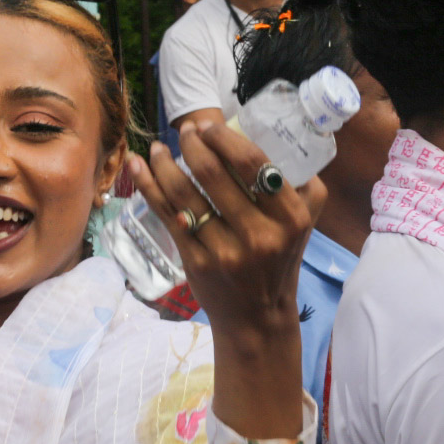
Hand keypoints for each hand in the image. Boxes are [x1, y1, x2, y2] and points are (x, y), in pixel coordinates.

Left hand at [130, 123, 310, 439]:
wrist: (257, 318)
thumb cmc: (279, 261)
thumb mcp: (304, 225)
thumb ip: (302, 187)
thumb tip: (283, 137)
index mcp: (290, 219)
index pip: (255, 165)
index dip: (226, 138)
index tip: (209, 125)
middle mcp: (259, 235)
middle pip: (216, 176)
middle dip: (194, 145)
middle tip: (185, 130)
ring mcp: (225, 251)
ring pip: (186, 194)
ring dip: (165, 164)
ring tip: (158, 147)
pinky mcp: (197, 263)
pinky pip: (169, 216)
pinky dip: (150, 187)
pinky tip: (139, 167)